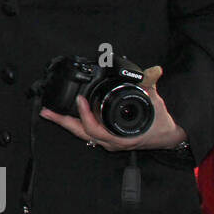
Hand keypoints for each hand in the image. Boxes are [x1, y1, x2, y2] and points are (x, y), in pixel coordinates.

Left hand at [40, 65, 187, 150]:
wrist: (167, 137)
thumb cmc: (160, 123)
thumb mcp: (154, 101)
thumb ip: (151, 84)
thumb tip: (154, 71)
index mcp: (120, 136)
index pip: (95, 129)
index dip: (85, 115)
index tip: (79, 100)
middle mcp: (110, 142)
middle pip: (81, 133)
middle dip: (62, 121)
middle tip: (46, 112)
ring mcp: (107, 142)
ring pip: (82, 134)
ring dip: (65, 123)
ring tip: (49, 113)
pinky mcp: (106, 139)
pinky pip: (86, 133)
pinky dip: (76, 123)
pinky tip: (66, 116)